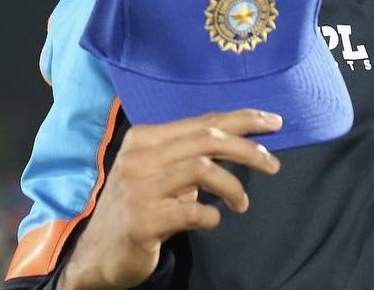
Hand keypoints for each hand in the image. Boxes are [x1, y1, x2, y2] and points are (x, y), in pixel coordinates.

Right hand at [59, 108, 283, 289]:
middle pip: (207, 139)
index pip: (202, 121)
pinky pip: (192, 211)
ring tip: (242, 204)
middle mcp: (139, 157)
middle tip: (274, 165)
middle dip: (248, 149)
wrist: (98, 254)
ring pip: (202, 169)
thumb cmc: (139, 207)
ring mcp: (138, 188)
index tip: (275, 123)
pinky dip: (211, 215)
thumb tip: (242, 140)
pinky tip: (213, 220)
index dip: (243, 119)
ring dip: (233, 186)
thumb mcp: (160, 172)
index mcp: (145, 138)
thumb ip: (190, 154)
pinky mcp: (142, 220)